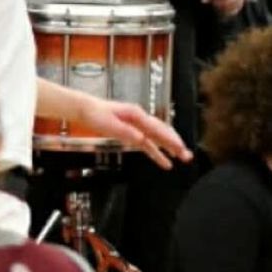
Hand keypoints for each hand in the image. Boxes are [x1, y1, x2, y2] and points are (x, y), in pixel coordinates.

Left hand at [75, 93, 191, 170]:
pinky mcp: (133, 133)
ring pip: (158, 138)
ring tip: (183, 158)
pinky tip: (165, 162)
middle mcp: (140, 119)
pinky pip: (149, 144)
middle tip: (187, 155)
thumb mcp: (108, 124)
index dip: (169, 139)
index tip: (179, 147)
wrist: (85, 110)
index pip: (157, 128)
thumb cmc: (95, 114)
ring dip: (170, 148)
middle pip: (162, 132)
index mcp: (136, 114)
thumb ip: (125, 132)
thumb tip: (141, 139)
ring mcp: (137, 126)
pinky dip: (157, 153)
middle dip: (175, 143)